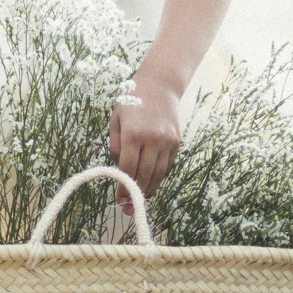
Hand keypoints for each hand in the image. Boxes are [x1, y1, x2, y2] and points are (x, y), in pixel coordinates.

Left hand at [108, 71, 181, 207]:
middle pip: (144, 175)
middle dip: (136, 194)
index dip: (123, 188)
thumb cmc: (133, 100)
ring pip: (158, 174)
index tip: (120, 201)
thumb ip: (116, 144)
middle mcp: (152, 139)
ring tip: (141, 200)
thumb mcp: (116, 118)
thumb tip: (120, 167)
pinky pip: (168, 165)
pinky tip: (151, 183)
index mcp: (133, 134)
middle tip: (129, 208)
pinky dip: (160, 176)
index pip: (128, 169)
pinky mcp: (176, 141)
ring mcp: (167, 141)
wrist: (159, 84)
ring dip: (149, 189)